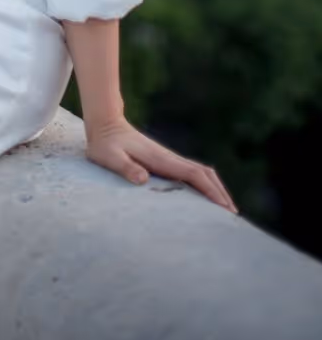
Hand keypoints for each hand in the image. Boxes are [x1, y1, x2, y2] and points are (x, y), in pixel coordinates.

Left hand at [84, 116, 238, 214]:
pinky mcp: (163, 162)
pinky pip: (190, 174)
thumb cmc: (104, 143)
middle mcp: (169, 158)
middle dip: (220, 192)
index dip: (211, 191)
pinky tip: (203, 199)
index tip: (225, 207)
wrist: (105, 124)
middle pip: (204, 174)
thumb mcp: (109, 157)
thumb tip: (143, 178)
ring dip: (214, 188)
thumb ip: (125, 167)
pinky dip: (203, 185)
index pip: (194, 174)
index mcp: (162, 159)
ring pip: (200, 173)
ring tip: (225, 210)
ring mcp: (168, 159)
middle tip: (233, 216)